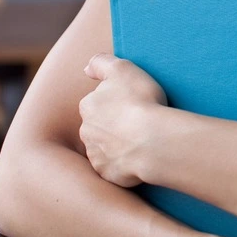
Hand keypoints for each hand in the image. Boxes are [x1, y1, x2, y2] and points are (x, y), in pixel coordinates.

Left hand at [79, 53, 167, 186]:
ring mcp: (96, 154)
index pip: (97, 101)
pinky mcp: (107, 173)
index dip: (115, 101)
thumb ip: (101, 63)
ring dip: (118, 144)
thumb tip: (86, 69)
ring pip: (105, 147)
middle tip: (138, 122)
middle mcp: (86, 131)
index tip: (132, 103)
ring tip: (142, 140)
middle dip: (112, 124)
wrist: (150, 141)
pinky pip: (114, 167)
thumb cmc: (139, 102)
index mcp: (88, 106)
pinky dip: (124, 163)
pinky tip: (141, 156)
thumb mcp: (122, 69)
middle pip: (99, 125)